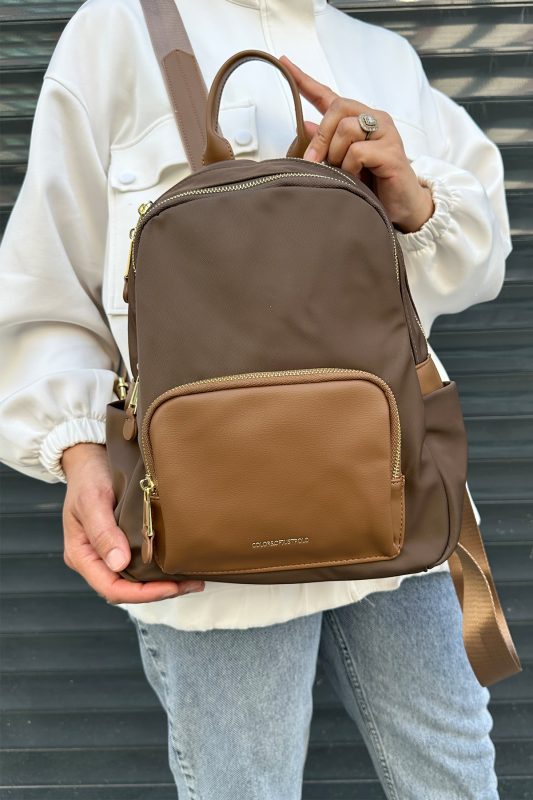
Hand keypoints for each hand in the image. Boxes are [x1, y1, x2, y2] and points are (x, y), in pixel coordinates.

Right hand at [61, 443, 204, 602]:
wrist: (90, 458)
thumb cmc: (88, 477)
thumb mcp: (92, 501)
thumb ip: (104, 533)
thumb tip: (119, 564)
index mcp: (82, 555)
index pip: (112, 588)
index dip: (142, 594)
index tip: (171, 587)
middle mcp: (95, 559)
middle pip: (126, 589)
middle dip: (159, 592)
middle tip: (192, 584)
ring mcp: (108, 552)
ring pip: (135, 580)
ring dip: (162, 584)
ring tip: (192, 578)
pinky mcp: (122, 542)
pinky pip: (139, 564)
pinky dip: (159, 569)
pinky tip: (178, 563)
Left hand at [280, 55, 433, 232]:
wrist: (402, 208)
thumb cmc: (373, 185)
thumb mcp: (343, 164)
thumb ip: (327, 144)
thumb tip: (304, 126)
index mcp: (360, 120)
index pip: (330, 96)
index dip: (306, 82)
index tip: (285, 63)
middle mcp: (375, 120)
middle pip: (338, 109)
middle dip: (321, 137)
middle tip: (314, 162)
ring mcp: (386, 134)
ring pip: (347, 130)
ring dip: (337, 156)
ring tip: (346, 174)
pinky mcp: (392, 152)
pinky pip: (357, 152)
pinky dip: (350, 168)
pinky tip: (357, 178)